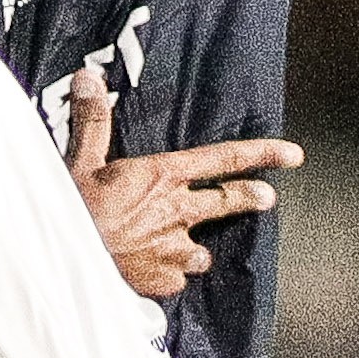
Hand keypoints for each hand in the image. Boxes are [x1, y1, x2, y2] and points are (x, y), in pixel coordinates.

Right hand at [66, 62, 297, 298]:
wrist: (64, 262)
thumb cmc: (73, 209)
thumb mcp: (80, 159)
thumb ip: (93, 121)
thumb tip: (89, 77)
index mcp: (163, 175)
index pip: (225, 159)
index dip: (263, 154)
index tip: (294, 155)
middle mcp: (177, 211)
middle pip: (227, 202)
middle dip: (251, 198)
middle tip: (267, 197)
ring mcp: (173, 250)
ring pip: (203, 250)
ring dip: (198, 249)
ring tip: (191, 251)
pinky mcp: (162, 280)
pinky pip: (177, 278)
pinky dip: (169, 275)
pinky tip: (155, 273)